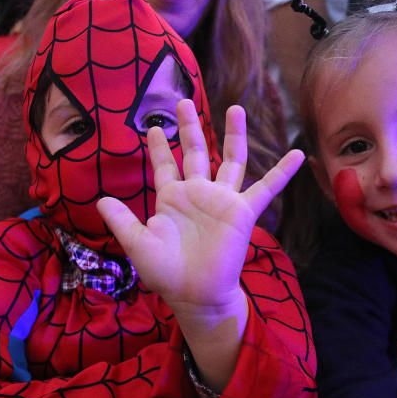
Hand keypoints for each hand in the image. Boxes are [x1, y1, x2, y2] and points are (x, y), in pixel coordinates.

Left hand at [97, 101, 302, 312]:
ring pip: (230, 160)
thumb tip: (99, 200)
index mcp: (172, 199)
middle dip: (189, 128)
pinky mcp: (243, 212)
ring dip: (234, 135)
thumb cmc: (166, 273)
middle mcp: (198, 194)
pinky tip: (298, 154)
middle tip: (183, 102)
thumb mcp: (137, 244)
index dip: (158, 148)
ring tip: (236, 108)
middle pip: (195, 152)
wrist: (196, 295)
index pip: (165, 166)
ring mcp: (222, 201)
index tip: (152, 128)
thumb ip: (121, 220)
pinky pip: (266, 188)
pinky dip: (282, 172)